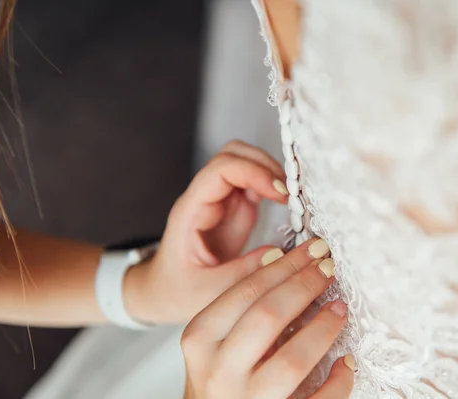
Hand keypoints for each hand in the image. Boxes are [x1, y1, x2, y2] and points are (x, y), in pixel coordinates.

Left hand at [125, 141, 288, 323]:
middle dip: (266, 166)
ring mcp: (222, 201)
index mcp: (191, 211)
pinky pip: (257, 184)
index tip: (280, 193)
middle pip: (234, 155)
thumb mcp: (204, 293)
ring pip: (248, 163)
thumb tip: (279, 254)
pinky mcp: (236, 210)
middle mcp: (206, 198)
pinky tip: (288, 207)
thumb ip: (240, 276)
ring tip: (293, 200)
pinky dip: (275, 188)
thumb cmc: (175, 291)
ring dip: (272, 173)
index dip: (253, 173)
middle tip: (291, 194)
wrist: (164, 292)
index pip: (221, 170)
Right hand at [181, 238, 354, 398]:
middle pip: (267, 317)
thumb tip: (276, 257)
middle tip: (327, 268)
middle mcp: (219, 371)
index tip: (310, 251)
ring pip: (291, 362)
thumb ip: (238, 299)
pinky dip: (337, 382)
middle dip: (304, 286)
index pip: (245, 292)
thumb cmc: (217, 375)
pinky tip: (345, 362)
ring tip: (340, 309)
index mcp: (201, 340)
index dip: (283, 267)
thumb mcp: (212, 335)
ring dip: (322, 330)